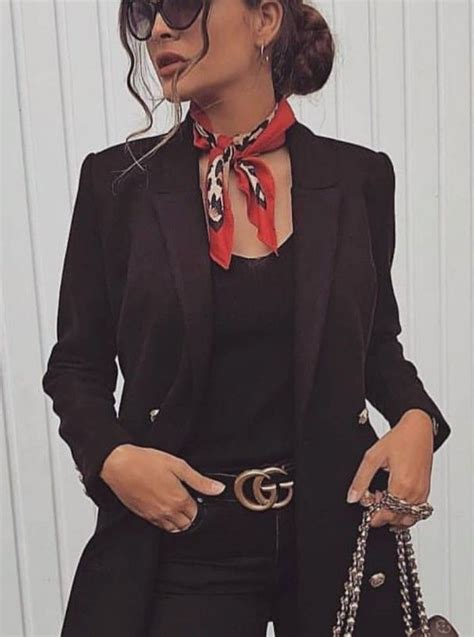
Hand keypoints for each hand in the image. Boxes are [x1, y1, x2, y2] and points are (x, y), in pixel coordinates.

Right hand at [100, 445, 225, 531]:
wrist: (119, 465)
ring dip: (177, 519)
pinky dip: (164, 520)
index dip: (196, 502)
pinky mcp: (142, 516)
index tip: (192, 493)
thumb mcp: (178, 466)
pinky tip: (162, 505)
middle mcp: (167, 512)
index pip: (196, 513)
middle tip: (185, 498)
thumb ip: (199, 480)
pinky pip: (159, 526)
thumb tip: (217, 488)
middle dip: (189, 513)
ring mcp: (154, 516)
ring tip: (174, 502)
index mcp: (178, 500)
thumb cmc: (145, 462)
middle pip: (186, 523)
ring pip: (173, 528)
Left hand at [346, 409, 433, 527]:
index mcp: (401, 485)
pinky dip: (405, 512)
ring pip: (407, 518)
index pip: (385, 515)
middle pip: (396, 519)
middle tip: (374, 496)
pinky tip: (395, 500)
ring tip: (384, 497)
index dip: (373, 515)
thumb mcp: (372, 457)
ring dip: (394, 514)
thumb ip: (361, 480)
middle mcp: (414, 493)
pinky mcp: (426, 491)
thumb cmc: (398, 440)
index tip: (366, 506)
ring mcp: (422, 493)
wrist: (419, 430)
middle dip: (382, 513)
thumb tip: (352, 498)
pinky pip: (416, 512)